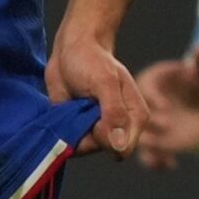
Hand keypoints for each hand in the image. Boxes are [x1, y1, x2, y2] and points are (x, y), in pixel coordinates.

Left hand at [48, 33, 145, 158]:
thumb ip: (114, 112)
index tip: (93, 113)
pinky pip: (71, 142)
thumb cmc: (91, 60)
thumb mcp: (105, 82)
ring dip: (73, 129)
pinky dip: (64, 130)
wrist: (71, 49)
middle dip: (87, 133)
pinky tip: (65, 110)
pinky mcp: (81, 128)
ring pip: (84, 148)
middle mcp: (119, 128)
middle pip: (102, 149)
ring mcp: (99, 129)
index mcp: (135, 118)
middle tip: (81, 104)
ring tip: (74, 104)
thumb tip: (120, 146)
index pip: (122, 148)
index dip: (104, 137)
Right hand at [132, 46, 198, 168]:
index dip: (154, 97)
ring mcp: (149, 127)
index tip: (165, 106)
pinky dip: (158, 162)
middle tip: (164, 127)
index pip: (148, 88)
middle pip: (140, 115)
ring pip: (142, 138)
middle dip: (150, 123)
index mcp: (152, 83)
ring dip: (150, 145)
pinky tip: (170, 165)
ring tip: (159, 152)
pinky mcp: (155, 145)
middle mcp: (145, 106)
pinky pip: (151, 156)